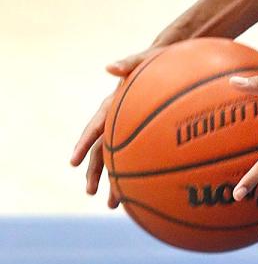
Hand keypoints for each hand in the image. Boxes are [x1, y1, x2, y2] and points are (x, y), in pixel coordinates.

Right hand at [69, 49, 155, 203]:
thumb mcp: (147, 58)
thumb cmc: (161, 59)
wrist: (178, 61)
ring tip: (113, 205)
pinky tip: (141, 193)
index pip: (95, 125)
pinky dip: (136, 174)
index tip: (72, 161)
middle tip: (91, 192)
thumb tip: (109, 67)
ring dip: (114, 181)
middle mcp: (118, 119)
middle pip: (102, 149)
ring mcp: (131, 128)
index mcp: (114, 104)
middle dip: (95, 172)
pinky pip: (138, 157)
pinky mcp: (147, 135)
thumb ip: (130, 62)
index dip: (83, 143)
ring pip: (118, 158)